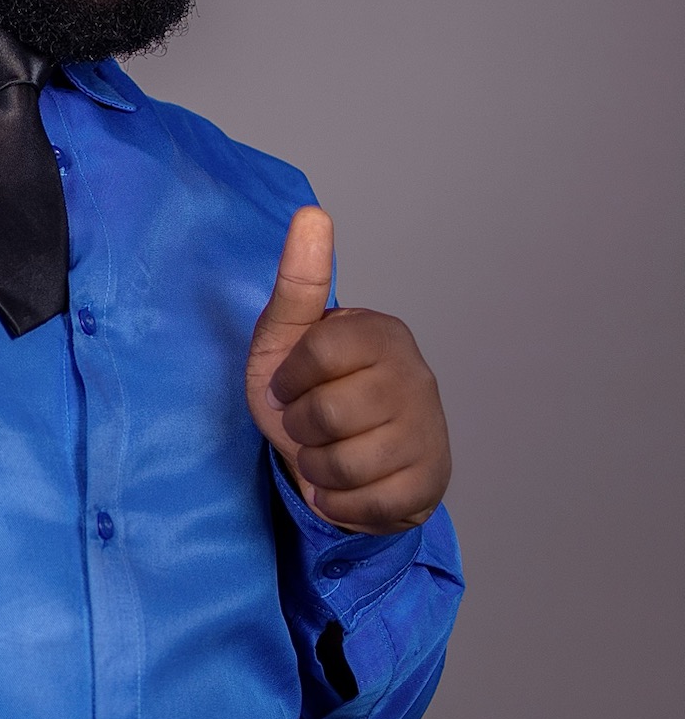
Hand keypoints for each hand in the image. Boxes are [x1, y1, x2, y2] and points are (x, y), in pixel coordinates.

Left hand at [245, 206, 450, 533]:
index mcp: (382, 333)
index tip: (288, 386)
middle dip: (300, 429)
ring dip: (316, 469)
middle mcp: (416, 376)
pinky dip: (339, 504)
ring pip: (345, 464)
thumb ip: (298, 282)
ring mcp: (429, 430)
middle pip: (328, 413)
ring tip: (324, 455)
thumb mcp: (286, 339)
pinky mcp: (431, 482)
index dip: (289, 379)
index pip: (320, 350)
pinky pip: (368, 505)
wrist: (339, 463)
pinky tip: (342, 487)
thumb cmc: (309, 393)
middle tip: (307, 425)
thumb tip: (312, 214)